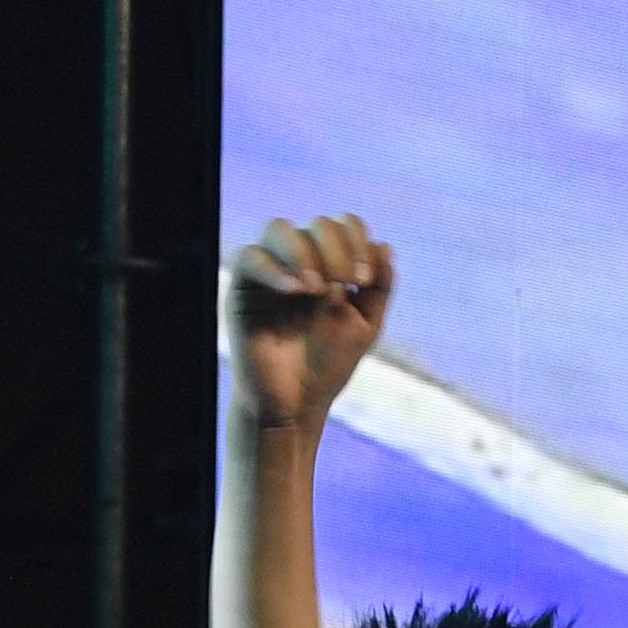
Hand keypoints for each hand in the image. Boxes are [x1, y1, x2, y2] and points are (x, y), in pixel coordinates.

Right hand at [226, 214, 391, 428]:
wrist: (297, 404)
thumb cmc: (329, 365)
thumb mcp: (365, 326)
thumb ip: (379, 288)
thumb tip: (384, 246)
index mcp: (329, 264)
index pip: (343, 224)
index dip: (357, 241)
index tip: (363, 280)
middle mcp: (298, 261)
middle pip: (316, 224)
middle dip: (337, 250)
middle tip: (345, 285)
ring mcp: (269, 271)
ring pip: (279, 227)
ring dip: (306, 252)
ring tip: (318, 289)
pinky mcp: (242, 288)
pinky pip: (250, 256)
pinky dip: (276, 268)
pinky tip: (297, 291)